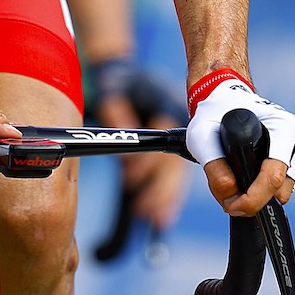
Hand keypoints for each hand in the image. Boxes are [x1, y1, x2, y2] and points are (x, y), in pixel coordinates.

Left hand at [94, 84, 187, 230]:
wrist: (126, 74)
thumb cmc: (119, 82)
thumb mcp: (112, 89)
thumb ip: (116, 113)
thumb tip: (124, 145)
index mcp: (168, 104)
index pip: (161, 139)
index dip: (145, 163)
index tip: (128, 178)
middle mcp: (181, 123)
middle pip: (175, 162)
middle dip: (161, 190)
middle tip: (146, 212)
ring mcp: (182, 136)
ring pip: (178, 172)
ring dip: (167, 197)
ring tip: (156, 220)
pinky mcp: (177, 147)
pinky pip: (176, 175)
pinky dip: (170, 196)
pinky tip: (163, 216)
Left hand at [185, 74, 294, 217]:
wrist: (227, 100)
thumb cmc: (215, 113)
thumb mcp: (201, 135)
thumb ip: (213, 165)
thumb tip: (231, 193)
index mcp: (283, 126)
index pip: (274, 175)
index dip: (253, 198)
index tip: (232, 206)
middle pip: (280, 189)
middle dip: (252, 199)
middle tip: (227, 194)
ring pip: (283, 192)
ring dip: (258, 195)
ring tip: (234, 177)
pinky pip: (284, 187)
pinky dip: (264, 188)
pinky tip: (248, 172)